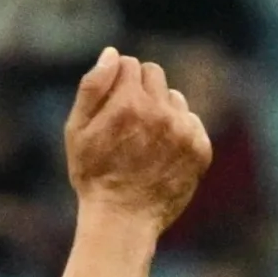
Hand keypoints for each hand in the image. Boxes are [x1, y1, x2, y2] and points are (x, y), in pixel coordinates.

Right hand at [62, 48, 210, 234]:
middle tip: (127, 125)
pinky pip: (191, 122)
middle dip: (140, 92)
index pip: (130, 64)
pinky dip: (178, 134)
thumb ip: (92, 88)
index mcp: (129, 103)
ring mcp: (184, 131)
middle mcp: (161, 112)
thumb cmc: (93, 177)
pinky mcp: (200, 148)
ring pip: (174, 98)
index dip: (117, 83)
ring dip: (160, 112)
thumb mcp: (77, 132)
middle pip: (154, 74)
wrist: (122, 222)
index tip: (111, 107)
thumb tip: (112, 54)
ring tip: (143, 144)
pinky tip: (160, 156)